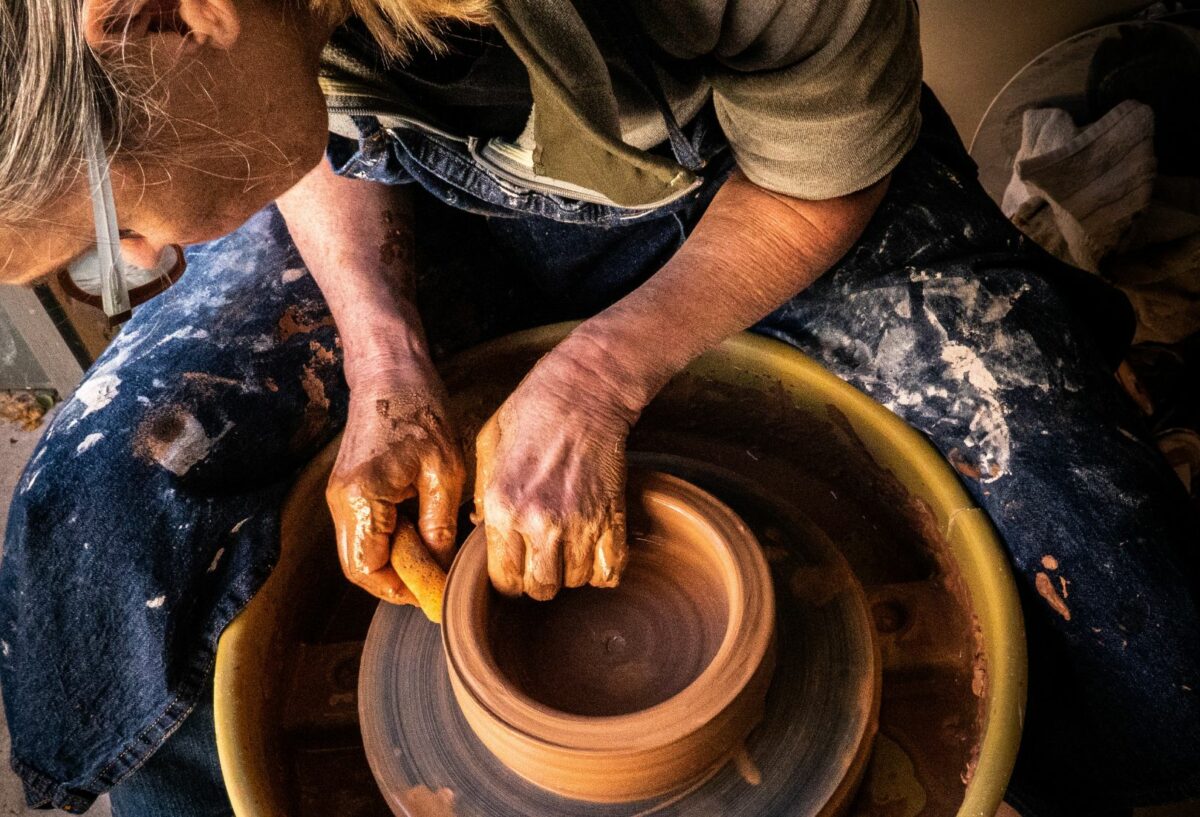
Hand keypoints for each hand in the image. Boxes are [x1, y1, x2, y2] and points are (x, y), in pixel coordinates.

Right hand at [327, 355, 464, 619]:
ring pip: (362, 552)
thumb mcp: (444, 472)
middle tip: (437, 579)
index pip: (369, 571)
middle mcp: (341, 502)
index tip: (435, 593)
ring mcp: (341, 496)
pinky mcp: (350, 489)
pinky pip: (366, 531)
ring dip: (395, 561)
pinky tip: (423, 528)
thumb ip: (439, 527)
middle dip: (398, 581)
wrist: (391, 371)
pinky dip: (392, 541)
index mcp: (362, 499)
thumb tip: (441, 570)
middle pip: (360, 568)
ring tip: (434, 551)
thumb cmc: (420, 412)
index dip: (402, 590)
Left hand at [473, 343, 638, 599]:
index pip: (503, 580)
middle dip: (539, 579)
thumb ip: (482, 495)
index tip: (514, 564)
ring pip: (574, 582)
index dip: (508, 578)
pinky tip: (593, 550)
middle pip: (540, 589)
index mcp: (502, 507)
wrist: (584, 390)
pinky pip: (610, 571)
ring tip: (567, 546)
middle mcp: (539, 522)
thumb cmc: (531, 411)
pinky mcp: (612, 517)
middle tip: (541, 556)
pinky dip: (603, 569)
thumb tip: (481, 528)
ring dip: (571, 571)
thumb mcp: (488, 447)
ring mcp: (579, 523)